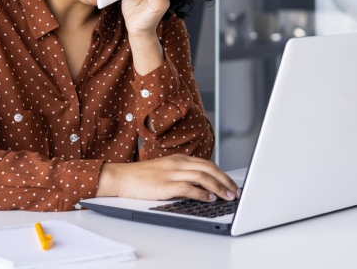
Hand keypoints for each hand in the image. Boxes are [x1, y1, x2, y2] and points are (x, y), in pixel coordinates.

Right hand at [96, 154, 239, 201]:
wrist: (121, 177)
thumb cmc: (141, 177)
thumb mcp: (165, 171)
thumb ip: (182, 174)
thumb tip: (201, 186)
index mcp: (179, 159)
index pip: (207, 164)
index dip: (222, 174)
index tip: (231, 184)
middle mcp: (178, 163)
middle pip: (209, 168)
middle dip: (225, 180)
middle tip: (235, 191)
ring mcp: (172, 173)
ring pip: (202, 177)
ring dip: (218, 187)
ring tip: (228, 196)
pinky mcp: (165, 185)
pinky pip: (189, 188)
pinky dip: (202, 193)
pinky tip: (210, 198)